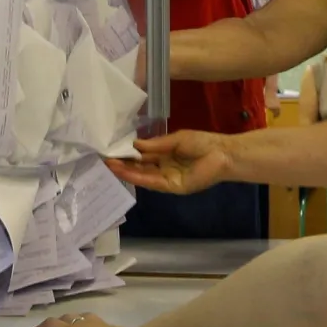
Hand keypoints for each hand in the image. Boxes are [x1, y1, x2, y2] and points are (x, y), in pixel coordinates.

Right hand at [107, 130, 233, 194]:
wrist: (223, 153)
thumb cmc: (202, 143)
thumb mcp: (175, 140)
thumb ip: (154, 145)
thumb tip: (134, 145)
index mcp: (165, 155)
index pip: (142, 156)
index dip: (127, 154)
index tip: (112, 150)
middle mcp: (164, 168)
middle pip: (139, 168)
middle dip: (122, 164)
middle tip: (104, 160)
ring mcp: (167, 179)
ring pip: (143, 176)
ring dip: (126, 172)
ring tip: (109, 165)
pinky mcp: (172, 187)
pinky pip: (152, 182)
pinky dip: (138, 178)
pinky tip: (126, 172)